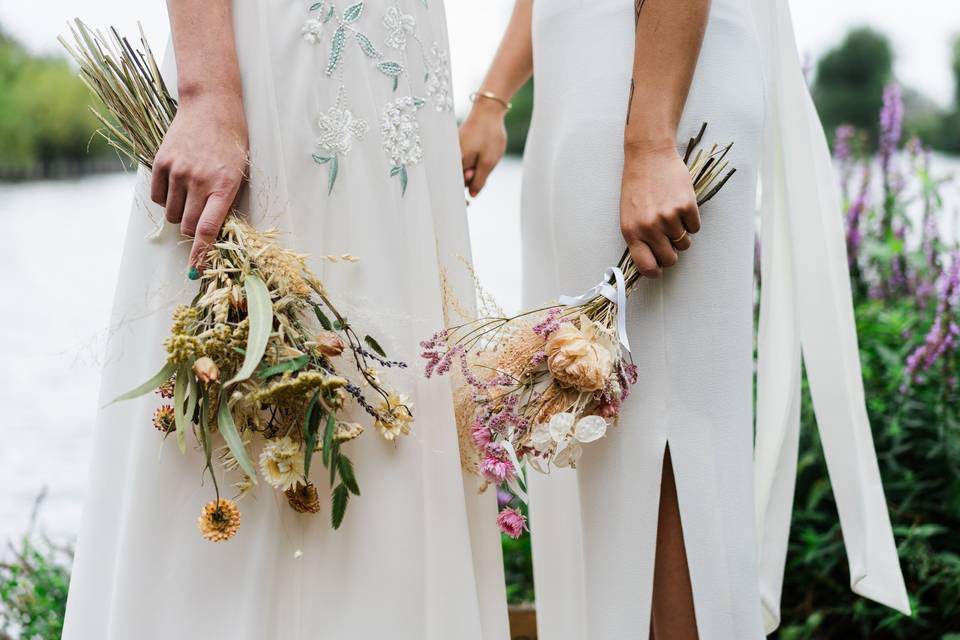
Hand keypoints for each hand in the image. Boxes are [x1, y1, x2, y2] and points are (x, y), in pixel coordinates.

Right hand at [150, 90, 248, 271]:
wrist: (211, 106)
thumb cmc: (232, 142)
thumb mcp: (239, 173)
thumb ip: (226, 201)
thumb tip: (212, 233)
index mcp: (224, 186)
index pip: (208, 229)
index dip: (201, 254)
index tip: (196, 271)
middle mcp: (199, 181)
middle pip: (188, 227)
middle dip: (194, 230)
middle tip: (201, 217)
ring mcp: (178, 172)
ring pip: (173, 215)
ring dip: (181, 214)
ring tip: (192, 195)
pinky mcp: (160, 163)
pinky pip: (158, 198)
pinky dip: (166, 199)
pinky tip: (178, 185)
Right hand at [459, 99, 507, 197]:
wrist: (488, 110)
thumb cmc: (489, 135)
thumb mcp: (489, 162)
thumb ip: (479, 180)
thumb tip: (472, 195)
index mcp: (456, 162)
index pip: (453, 186)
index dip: (459, 198)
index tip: (466, 205)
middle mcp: (451, 157)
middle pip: (458, 179)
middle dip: (470, 180)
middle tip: (480, 170)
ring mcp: (455, 151)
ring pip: (463, 170)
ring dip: (473, 171)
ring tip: (485, 157)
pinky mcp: (459, 147)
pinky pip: (465, 161)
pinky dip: (473, 162)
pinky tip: (483, 152)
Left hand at [619, 144, 700, 277]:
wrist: (649, 156)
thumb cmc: (637, 186)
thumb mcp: (629, 215)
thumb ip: (639, 238)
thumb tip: (652, 261)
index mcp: (632, 232)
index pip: (646, 266)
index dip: (655, 271)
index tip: (658, 269)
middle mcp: (650, 228)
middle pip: (670, 259)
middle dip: (671, 253)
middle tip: (669, 240)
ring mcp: (669, 217)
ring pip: (684, 243)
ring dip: (681, 234)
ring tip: (671, 215)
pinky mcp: (686, 206)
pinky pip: (695, 228)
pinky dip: (691, 220)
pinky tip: (680, 205)